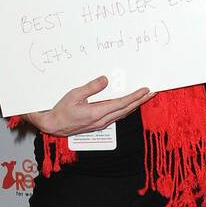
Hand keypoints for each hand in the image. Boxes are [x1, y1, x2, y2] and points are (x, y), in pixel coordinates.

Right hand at [25, 75, 155, 136]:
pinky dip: (126, 108)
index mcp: (96, 113)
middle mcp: (101, 120)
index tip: (145, 90)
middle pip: (126, 110)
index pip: (121, 104)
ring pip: (123, 113)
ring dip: (135, 105)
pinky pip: (117, 116)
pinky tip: (130, 104)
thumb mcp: (74, 94)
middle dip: (141, 101)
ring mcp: (101, 123)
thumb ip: (91, 87)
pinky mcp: (99, 124)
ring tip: (145, 97)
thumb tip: (105, 80)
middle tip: (152, 92)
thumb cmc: (61, 110)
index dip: (135, 97)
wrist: (53, 126)